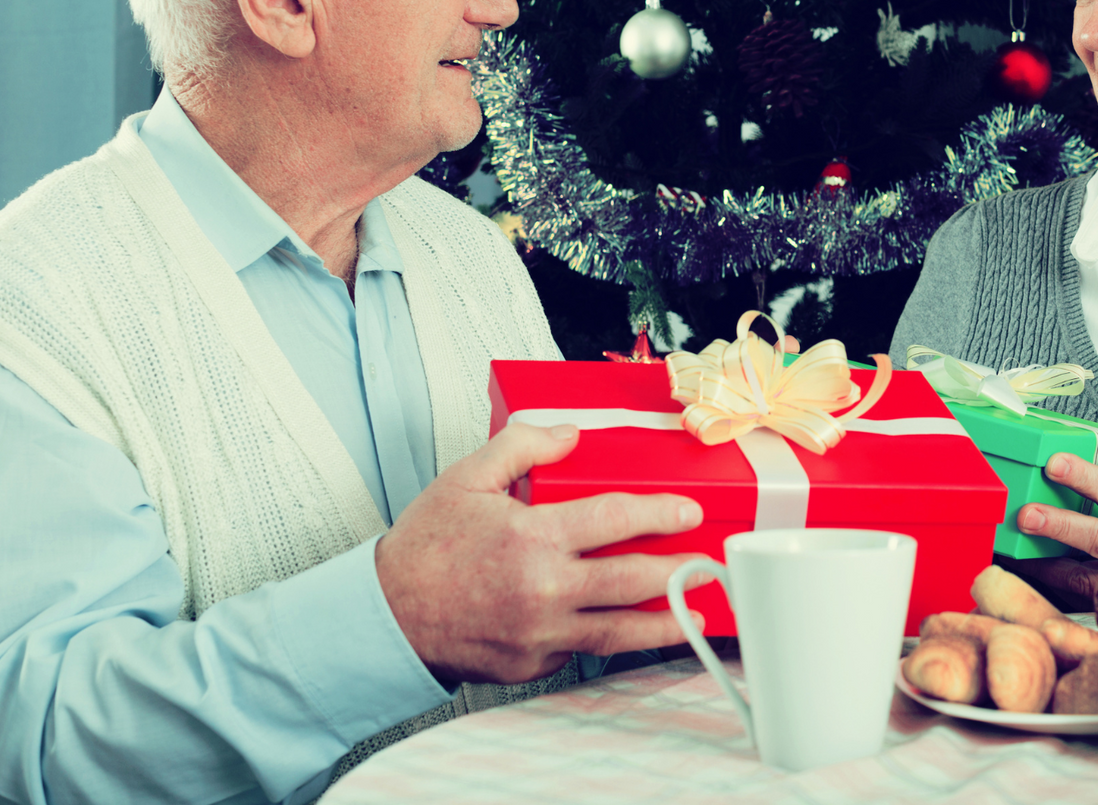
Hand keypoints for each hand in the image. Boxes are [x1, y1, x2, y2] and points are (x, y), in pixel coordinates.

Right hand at [376, 422, 709, 683]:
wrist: (387, 616)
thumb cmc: (425, 549)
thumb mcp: (465, 479)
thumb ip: (521, 447)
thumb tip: (569, 434)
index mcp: (531, 538)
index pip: (614, 520)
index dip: (659, 513)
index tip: (688, 511)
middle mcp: (543, 589)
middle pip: (631, 580)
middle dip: (680, 571)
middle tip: (709, 563)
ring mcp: (541, 632)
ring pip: (620, 631)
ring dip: (667, 623)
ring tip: (699, 614)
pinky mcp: (534, 663)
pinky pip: (583, 650)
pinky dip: (610, 640)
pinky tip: (634, 631)